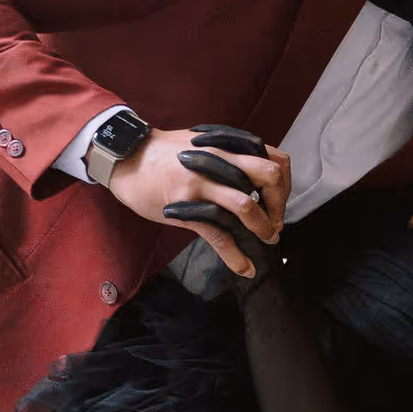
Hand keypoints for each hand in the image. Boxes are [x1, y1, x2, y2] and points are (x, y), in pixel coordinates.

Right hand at [108, 123, 290, 277]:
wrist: (128, 158)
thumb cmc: (165, 152)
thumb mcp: (203, 142)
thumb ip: (229, 153)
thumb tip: (254, 171)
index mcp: (227, 145)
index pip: (274, 160)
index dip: (284, 184)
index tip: (277, 201)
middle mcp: (219, 161)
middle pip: (268, 177)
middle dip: (279, 204)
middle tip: (276, 221)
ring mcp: (202, 184)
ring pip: (246, 206)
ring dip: (263, 228)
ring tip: (267, 240)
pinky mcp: (186, 207)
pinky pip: (217, 234)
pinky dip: (235, 256)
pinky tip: (245, 269)